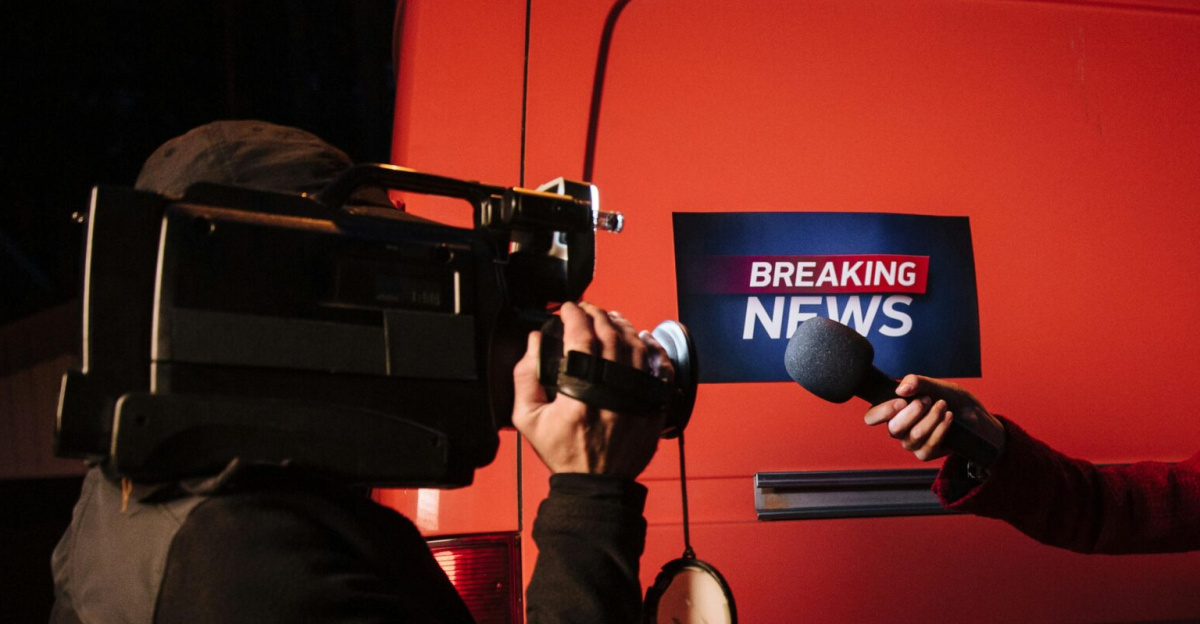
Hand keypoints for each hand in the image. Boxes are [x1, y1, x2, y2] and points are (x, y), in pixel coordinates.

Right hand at [511, 302, 669, 479]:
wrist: (597, 484)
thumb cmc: (564, 452)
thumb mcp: (528, 420)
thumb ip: (526, 377)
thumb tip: (534, 342)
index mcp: (580, 393)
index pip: (580, 337)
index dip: (573, 315)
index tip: (567, 308)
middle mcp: (613, 391)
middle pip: (610, 334)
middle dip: (596, 314)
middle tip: (586, 309)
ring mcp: (637, 396)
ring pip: (635, 345)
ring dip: (622, 325)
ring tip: (610, 318)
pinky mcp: (653, 405)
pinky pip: (659, 367)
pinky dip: (652, 349)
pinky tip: (642, 338)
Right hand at [863, 374, 1004, 461]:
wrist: (976, 417)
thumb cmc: (953, 400)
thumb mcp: (936, 385)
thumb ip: (917, 383)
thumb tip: (901, 389)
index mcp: (893, 411)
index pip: (872, 417)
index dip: (882, 411)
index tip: (901, 401)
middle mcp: (898, 429)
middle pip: (893, 428)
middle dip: (913, 412)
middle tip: (928, 399)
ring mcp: (911, 443)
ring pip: (913, 436)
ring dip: (931, 418)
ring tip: (943, 405)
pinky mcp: (925, 453)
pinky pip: (927, 446)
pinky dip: (940, 429)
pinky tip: (948, 418)